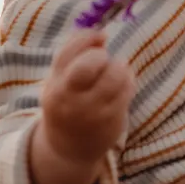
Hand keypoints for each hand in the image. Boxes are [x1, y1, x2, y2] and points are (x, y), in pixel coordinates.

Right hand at [40, 30, 132, 164]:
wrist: (68, 149)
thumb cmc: (67, 106)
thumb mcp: (60, 82)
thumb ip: (74, 57)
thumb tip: (102, 34)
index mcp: (55, 85)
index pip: (67, 52)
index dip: (87, 38)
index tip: (100, 37)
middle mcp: (70, 97)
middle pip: (90, 63)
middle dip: (101, 55)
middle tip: (104, 60)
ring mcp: (92, 110)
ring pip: (114, 75)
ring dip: (120, 67)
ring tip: (118, 70)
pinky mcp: (111, 119)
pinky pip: (127, 90)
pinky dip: (129, 81)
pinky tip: (124, 84)